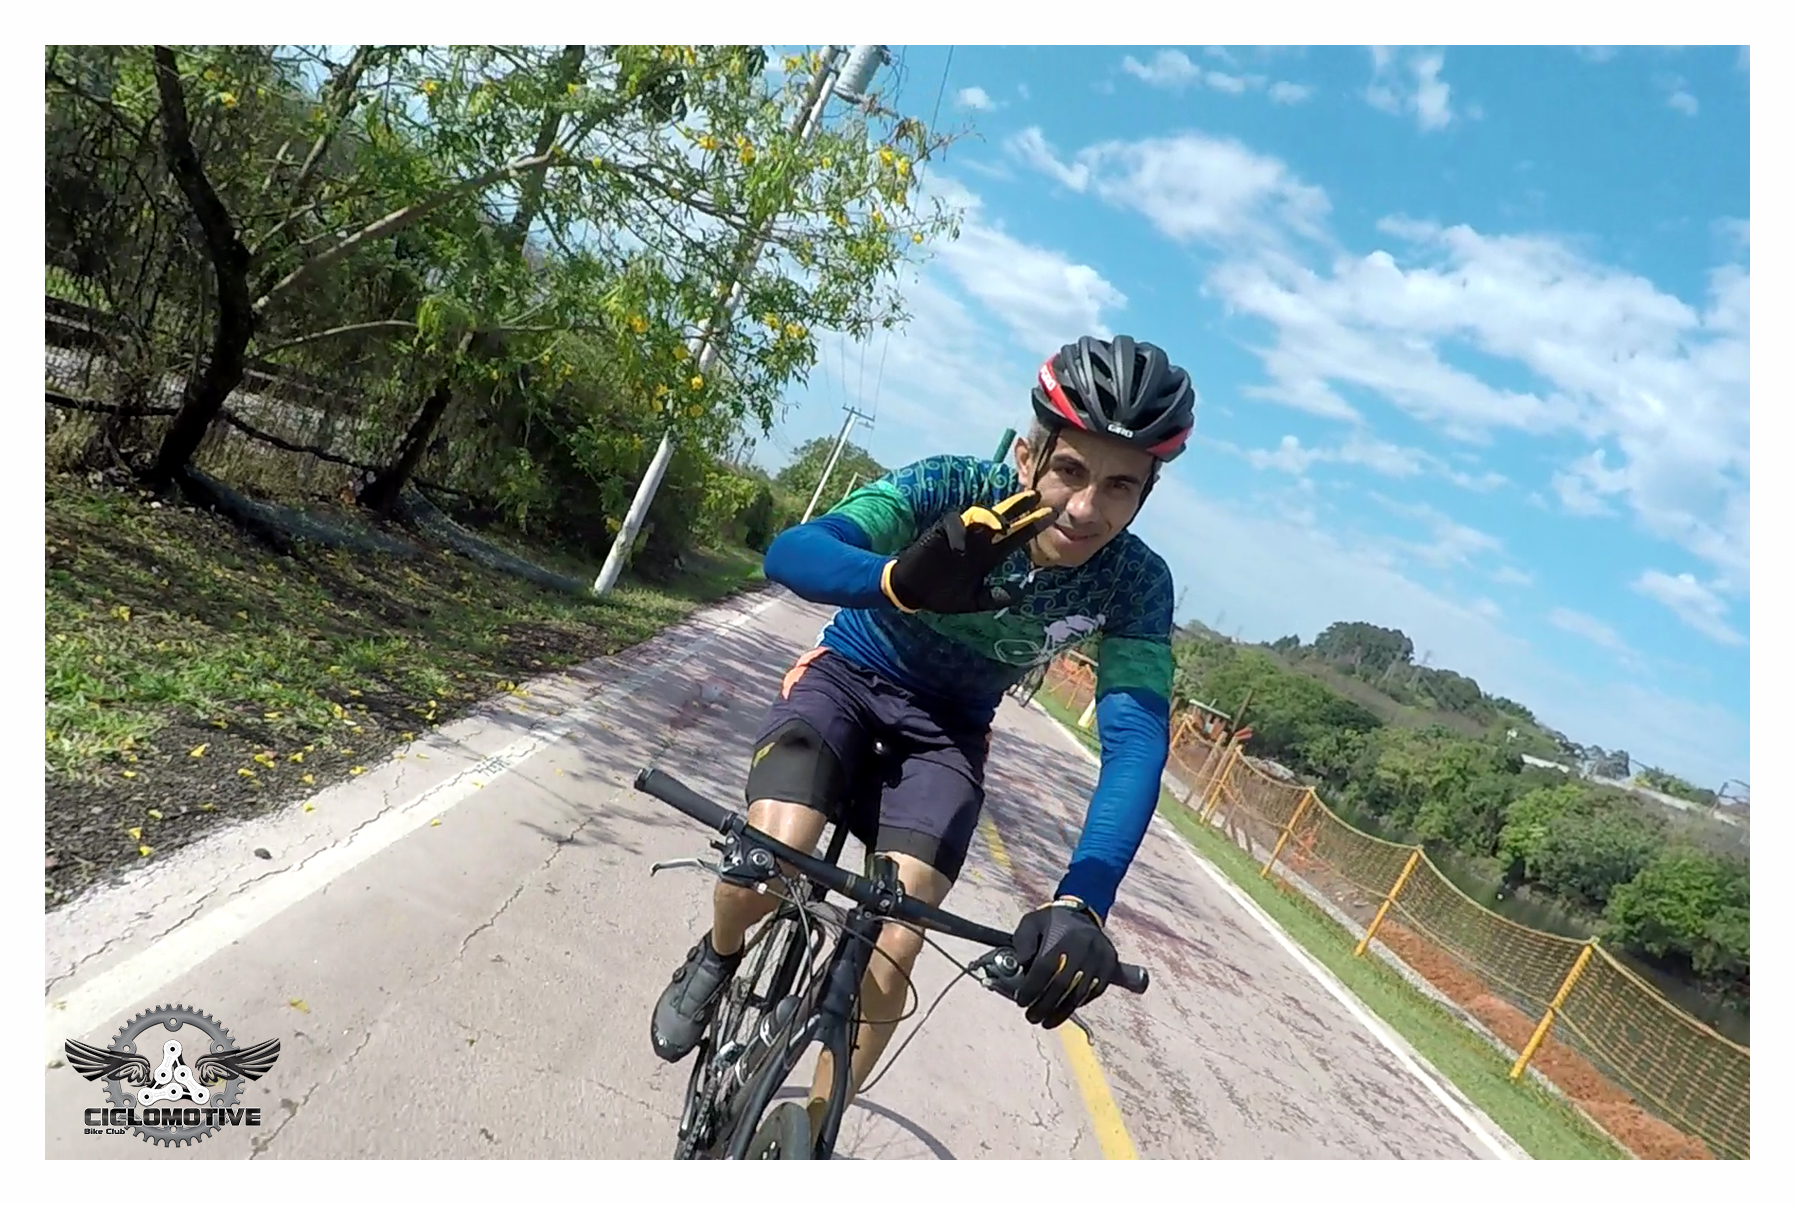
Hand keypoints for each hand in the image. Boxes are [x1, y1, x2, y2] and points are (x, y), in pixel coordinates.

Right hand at [880, 489, 1054, 613]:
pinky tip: (963, 541)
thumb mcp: (972, 601)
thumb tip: (1021, 592)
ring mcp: (959, 536)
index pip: (1013, 538)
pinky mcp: (940, 533)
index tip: (1050, 516)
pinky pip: (953, 524)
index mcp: (986, 557)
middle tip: (1037, 496)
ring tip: (1004, 525)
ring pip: (980, 518)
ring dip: (991, 518)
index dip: (1030, 526)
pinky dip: (959, 530)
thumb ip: (995, 598)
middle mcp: (977, 543)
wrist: (911, 591)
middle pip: (1002, 520)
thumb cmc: (941, 595)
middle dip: (1018, 508)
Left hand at [1010, 898, 1118, 1028]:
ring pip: (1079, 993)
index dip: (1031, 988)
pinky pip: (1094, 992)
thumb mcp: (1031, 923)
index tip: (1021, 1001)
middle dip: (1044, 1005)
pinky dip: (1078, 1004)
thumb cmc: (1053, 922)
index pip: (1044, 967)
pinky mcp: (1110, 965)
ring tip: (1045, 1021)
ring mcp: (1099, 957)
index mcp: (1062, 934)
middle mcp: (1083, 946)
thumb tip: (1022, 965)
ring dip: (1061, 1012)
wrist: (1083, 914)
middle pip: (1062, 984)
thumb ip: (1022, 942)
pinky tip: (1063, 1011)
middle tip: (1031, 1017)